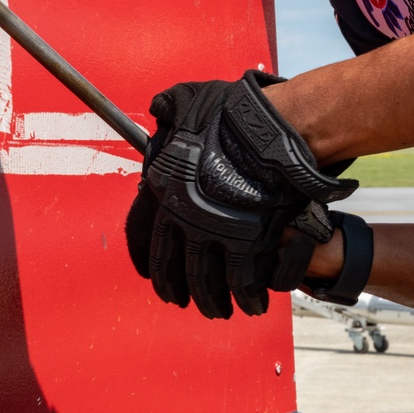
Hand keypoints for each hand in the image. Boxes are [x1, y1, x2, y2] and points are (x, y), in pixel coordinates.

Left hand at [125, 71, 356, 318]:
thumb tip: (158, 107)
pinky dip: (247, 298)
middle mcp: (183, 219)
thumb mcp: (188, 102)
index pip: (146, 242)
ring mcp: (213, 234)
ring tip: (219, 310)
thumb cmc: (230, 115)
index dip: (149, 264)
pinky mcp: (246, 245)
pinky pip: (242, 283)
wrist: (267, 133)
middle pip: (176, 269)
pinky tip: (252, 304)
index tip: (151, 278)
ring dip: (212, 301)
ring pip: (207, 283)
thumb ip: (170, 109)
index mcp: (164, 192)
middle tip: (185, 302)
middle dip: (179, 290)